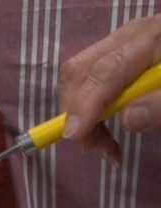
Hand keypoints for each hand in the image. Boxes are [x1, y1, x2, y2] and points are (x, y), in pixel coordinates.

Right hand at [57, 14, 160, 163]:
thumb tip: (128, 119)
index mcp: (154, 38)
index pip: (106, 71)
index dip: (85, 104)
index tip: (75, 136)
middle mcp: (130, 36)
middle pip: (81, 71)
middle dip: (76, 112)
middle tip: (96, 149)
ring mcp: (121, 45)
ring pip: (78, 78)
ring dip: (79, 116)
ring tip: (104, 145)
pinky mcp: (119, 58)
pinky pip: (88, 82)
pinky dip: (87, 111)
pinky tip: (104, 130)